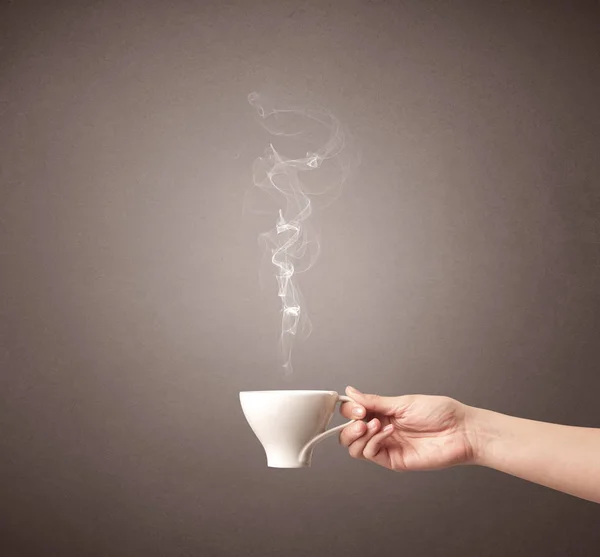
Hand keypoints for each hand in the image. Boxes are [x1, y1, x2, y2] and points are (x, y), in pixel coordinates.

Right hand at [339, 386, 476, 470]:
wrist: (461, 431)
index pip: (354, 413)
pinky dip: (373, 441)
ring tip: (374, 424)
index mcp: (384, 413)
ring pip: (355, 447)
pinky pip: (371, 454)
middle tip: (361, 417)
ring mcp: (387, 446)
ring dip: (358, 434)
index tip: (357, 406)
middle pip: (349, 433)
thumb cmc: (440, 413)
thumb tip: (350, 392)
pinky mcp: (394, 460)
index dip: (350, 409)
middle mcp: (382, 430)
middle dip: (349, 425)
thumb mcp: (403, 402)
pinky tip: (387, 432)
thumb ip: (375, 401)